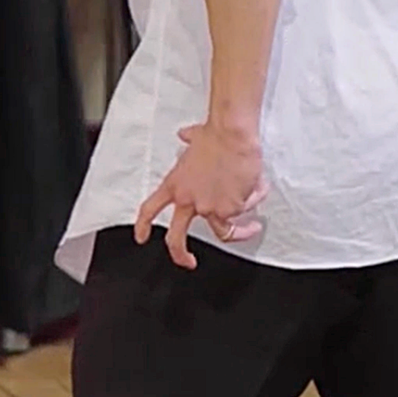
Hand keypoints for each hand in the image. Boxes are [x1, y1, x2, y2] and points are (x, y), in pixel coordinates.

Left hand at [134, 123, 267, 269]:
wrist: (231, 134)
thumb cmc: (215, 134)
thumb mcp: (194, 137)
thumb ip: (189, 140)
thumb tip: (186, 134)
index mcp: (175, 184)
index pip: (150, 208)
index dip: (143, 226)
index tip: (141, 237)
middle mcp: (189, 199)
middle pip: (176, 237)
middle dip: (180, 254)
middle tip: (187, 262)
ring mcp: (209, 207)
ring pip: (224, 231)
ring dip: (241, 232)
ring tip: (252, 227)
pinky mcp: (230, 209)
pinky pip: (245, 212)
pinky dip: (253, 200)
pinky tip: (256, 186)